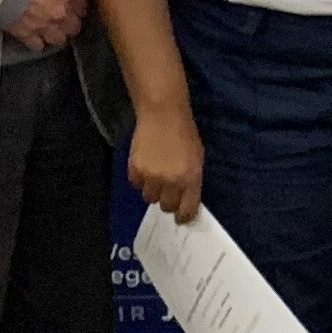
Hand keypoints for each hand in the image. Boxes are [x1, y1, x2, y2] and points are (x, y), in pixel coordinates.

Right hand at [126, 106, 203, 220]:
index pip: (187, 210)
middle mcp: (171, 182)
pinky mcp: (135, 170)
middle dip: (168, 201)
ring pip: (150, 198)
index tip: (181, 218)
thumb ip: (192, 180)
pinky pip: (136, 185)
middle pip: (167, 207)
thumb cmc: (184, 134)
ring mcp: (151, 177)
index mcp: (191, 179)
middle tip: (168, 191)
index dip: (184, 217)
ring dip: (153, 190)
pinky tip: (145, 167)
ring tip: (156, 175)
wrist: (162, 114)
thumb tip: (186, 199)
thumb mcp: (197, 158)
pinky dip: (140, 180)